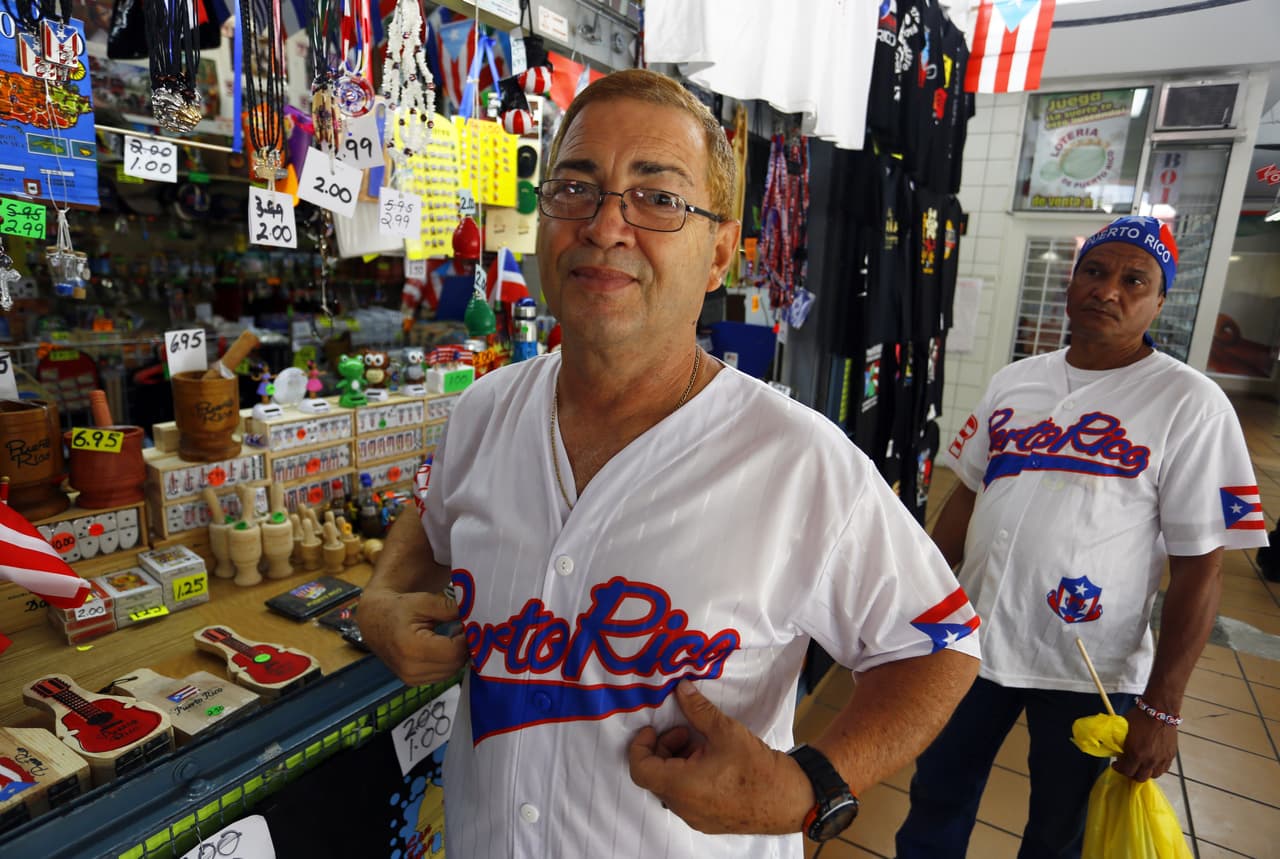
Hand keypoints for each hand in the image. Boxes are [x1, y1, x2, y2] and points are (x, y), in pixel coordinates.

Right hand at [357, 586, 468, 685]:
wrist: (374, 620)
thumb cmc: (399, 608)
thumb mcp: (424, 601)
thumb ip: (449, 608)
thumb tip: (475, 616)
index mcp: (411, 647)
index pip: (454, 651)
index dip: (467, 639)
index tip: (470, 625)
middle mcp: (410, 668)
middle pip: (454, 664)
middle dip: (465, 647)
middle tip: (467, 630)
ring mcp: (410, 678)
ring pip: (451, 672)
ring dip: (458, 656)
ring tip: (456, 636)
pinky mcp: (413, 682)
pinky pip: (441, 675)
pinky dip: (449, 663)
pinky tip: (446, 646)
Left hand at [627, 679, 811, 834]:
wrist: (788, 799)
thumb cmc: (756, 768)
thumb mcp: (725, 731)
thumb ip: (698, 709)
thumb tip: (681, 689)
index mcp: (681, 786)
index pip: (640, 769)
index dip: (641, 746)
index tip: (652, 730)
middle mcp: (683, 806)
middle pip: (656, 776)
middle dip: (665, 749)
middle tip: (684, 730)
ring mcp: (695, 817)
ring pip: (671, 786)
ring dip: (678, 761)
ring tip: (702, 743)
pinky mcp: (708, 820)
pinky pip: (687, 797)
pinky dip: (689, 776)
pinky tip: (712, 760)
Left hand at [1112, 707, 1177, 781]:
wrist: (1159, 710)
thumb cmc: (1138, 717)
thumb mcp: (1124, 730)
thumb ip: (1120, 743)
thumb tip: (1116, 751)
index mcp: (1136, 754)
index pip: (1127, 771)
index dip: (1119, 769)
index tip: (1116, 764)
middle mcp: (1150, 760)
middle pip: (1140, 778)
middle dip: (1131, 774)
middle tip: (1127, 767)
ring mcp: (1162, 759)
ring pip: (1154, 775)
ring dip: (1145, 772)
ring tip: (1140, 765)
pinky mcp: (1171, 756)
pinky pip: (1164, 769)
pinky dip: (1156, 768)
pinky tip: (1151, 762)